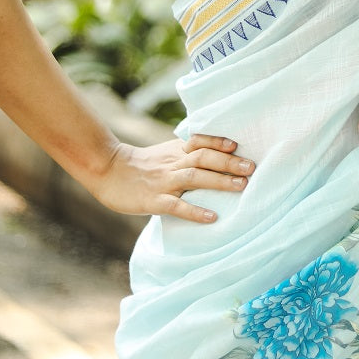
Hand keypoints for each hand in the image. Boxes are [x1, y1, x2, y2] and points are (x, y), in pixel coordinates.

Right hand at [90, 133, 254, 221]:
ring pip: (194, 178)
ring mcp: (163, 182)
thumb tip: (217, 157)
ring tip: (241, 186)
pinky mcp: (153, 200)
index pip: (200, 141)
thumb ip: (187, 154)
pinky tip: (211, 217)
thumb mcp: (165, 154)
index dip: (219, 142)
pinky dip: (195, 211)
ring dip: (219, 181)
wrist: (107, 170)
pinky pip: (176, 205)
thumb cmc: (141, 165)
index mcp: (176, 151)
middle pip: (204, 158)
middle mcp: (173, 164)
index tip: (238, 145)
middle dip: (229, 162)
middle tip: (251, 167)